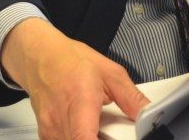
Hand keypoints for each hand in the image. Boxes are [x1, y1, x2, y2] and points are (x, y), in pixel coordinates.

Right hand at [0, 18, 149, 139]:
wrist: (40, 56)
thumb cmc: (70, 60)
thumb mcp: (110, 72)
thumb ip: (131, 98)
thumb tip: (149, 114)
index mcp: (80, 100)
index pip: (84, 139)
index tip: (116, 138)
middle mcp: (61, 118)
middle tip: (112, 131)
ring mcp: (50, 128)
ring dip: (91, 139)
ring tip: (97, 127)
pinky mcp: (45, 134)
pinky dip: (78, 139)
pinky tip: (85, 128)